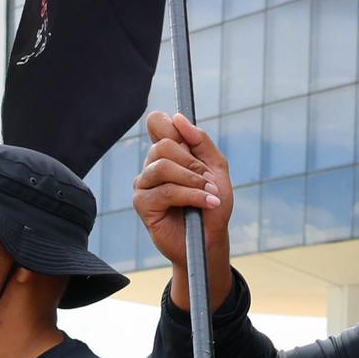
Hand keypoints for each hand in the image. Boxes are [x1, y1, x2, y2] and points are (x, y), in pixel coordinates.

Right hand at [135, 112, 234, 310]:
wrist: (211, 239)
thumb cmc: (212, 204)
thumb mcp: (216, 168)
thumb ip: (201, 141)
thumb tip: (179, 118)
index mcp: (168, 153)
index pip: (157, 122)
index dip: (171, 126)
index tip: (189, 143)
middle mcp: (152, 166)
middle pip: (162, 145)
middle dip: (192, 162)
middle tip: (208, 180)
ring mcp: (144, 185)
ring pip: (163, 167)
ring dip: (193, 181)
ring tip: (210, 195)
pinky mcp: (142, 204)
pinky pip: (165, 191)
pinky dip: (190, 196)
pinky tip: (205, 204)